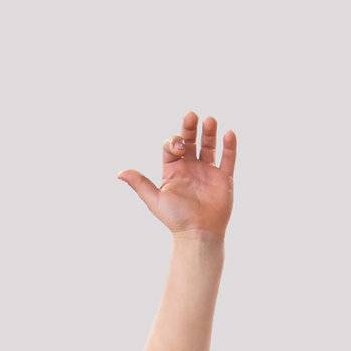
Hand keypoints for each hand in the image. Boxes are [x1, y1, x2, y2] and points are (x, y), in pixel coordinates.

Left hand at [117, 109, 235, 239]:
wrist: (198, 234)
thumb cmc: (175, 219)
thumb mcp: (155, 200)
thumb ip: (140, 184)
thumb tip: (120, 173)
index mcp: (174, 171)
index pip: (172, 147)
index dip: (174, 142)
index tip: (179, 147)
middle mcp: (190, 168)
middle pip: (190, 141)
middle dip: (190, 129)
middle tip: (191, 116)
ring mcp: (208, 172)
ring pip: (209, 147)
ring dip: (209, 133)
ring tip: (210, 120)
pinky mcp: (223, 179)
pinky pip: (227, 159)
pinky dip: (230, 147)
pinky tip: (229, 134)